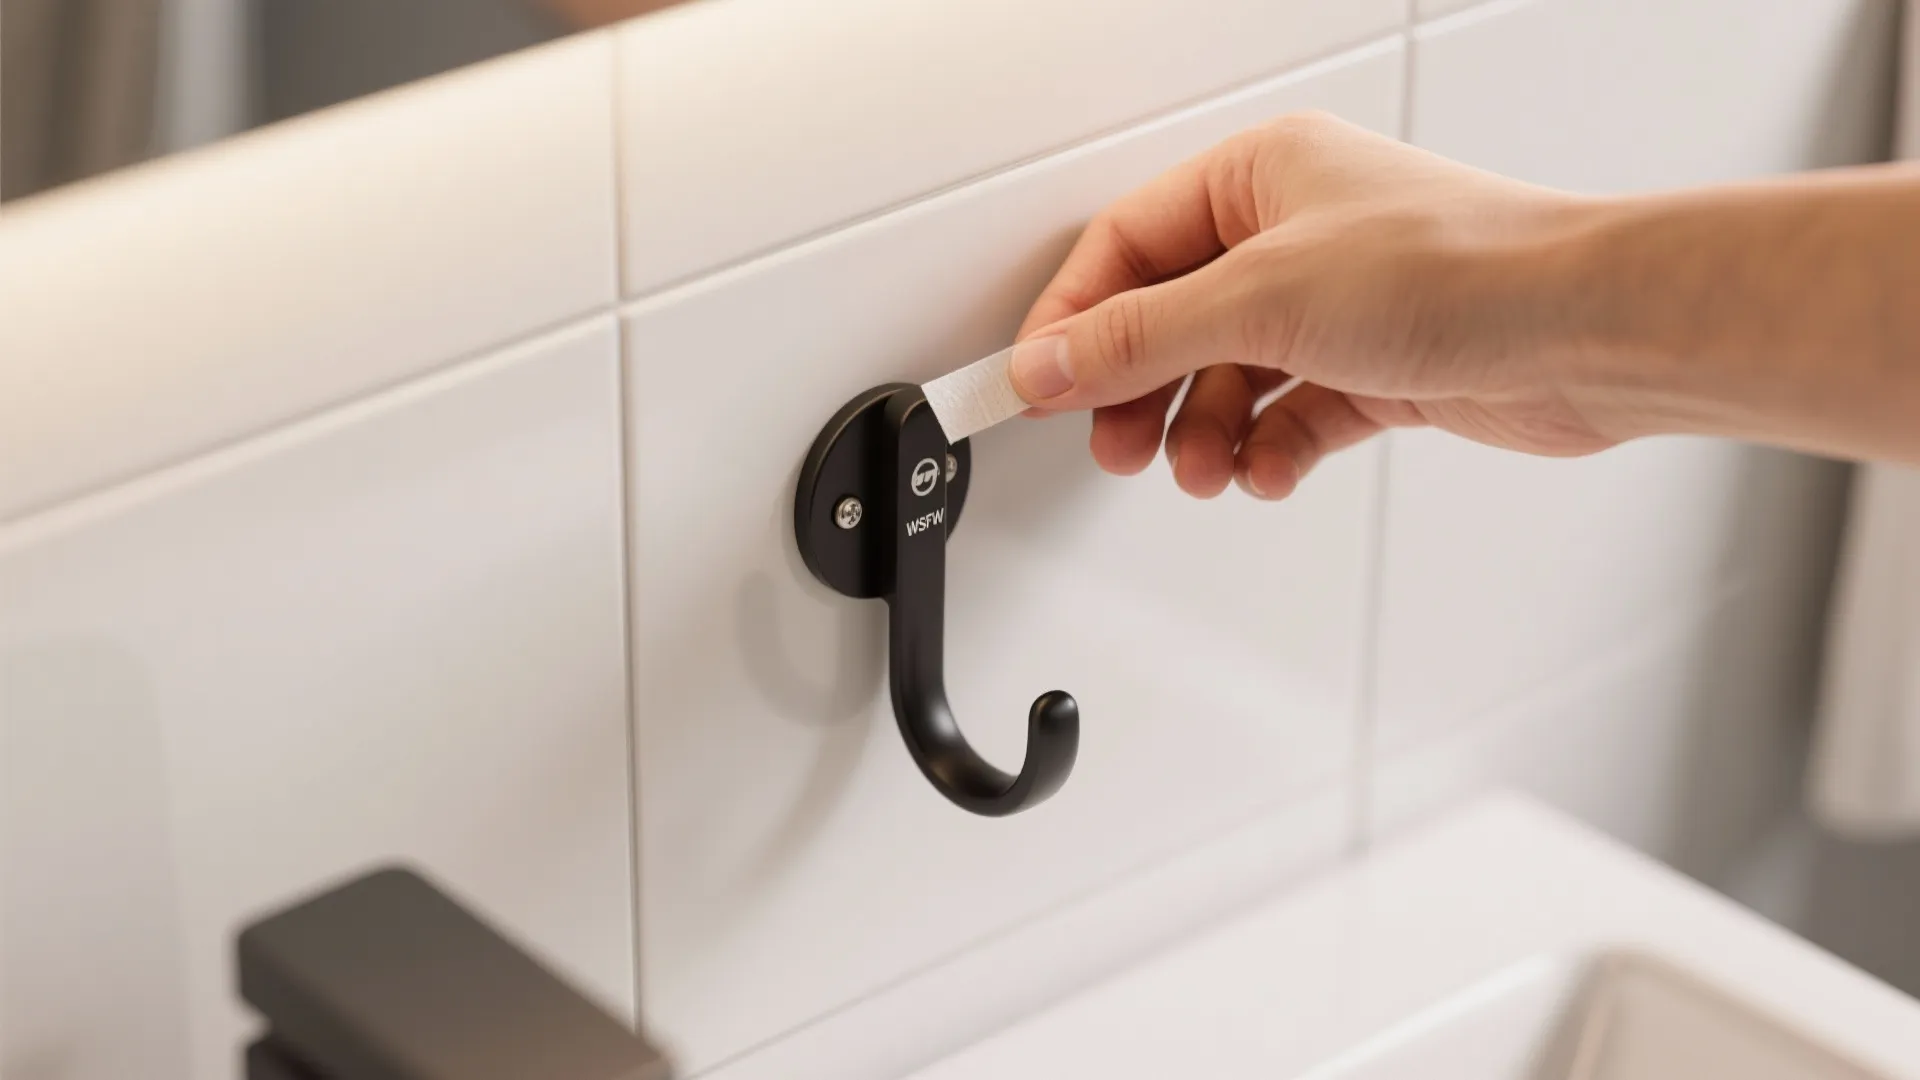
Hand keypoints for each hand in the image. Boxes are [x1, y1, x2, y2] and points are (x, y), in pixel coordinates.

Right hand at [1009, 111, 1617, 499]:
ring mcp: (1337, 303)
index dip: (1073, 320)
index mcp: (1259, 175)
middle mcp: (1295, 233)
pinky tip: (1270, 470)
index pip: (1126, 246)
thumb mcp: (1261, 299)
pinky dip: (1270, 451)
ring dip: (1206, 433)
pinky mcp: (1375, 367)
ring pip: (1229, 376)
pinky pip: (1289, 415)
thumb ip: (1141, 337)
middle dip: (1140, 391)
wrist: (1588, 334)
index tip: (1034, 385)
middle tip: (1114, 444)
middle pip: (1171, 319)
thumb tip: (1051, 361)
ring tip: (1203, 468)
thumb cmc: (1462, 270)